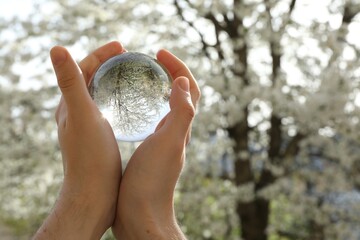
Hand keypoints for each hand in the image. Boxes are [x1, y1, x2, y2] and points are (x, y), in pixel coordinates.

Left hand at [34, 42, 123, 239]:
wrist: (94, 192)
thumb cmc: (90, 156)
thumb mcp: (82, 115)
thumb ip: (71, 82)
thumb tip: (56, 49)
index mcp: (69, 105)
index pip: (82, 69)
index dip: (101, 54)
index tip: (122, 46)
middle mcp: (75, 112)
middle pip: (90, 79)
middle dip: (107, 64)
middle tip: (128, 56)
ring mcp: (86, 124)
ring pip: (99, 94)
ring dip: (112, 80)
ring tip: (129, 74)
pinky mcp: (98, 135)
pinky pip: (107, 108)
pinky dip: (117, 98)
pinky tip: (129, 103)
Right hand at [112, 49, 200, 238]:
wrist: (141, 213)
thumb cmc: (153, 180)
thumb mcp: (168, 142)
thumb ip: (180, 113)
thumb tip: (183, 82)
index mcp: (181, 127)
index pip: (189, 89)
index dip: (179, 67)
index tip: (160, 53)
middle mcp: (176, 132)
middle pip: (181, 95)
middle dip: (171, 72)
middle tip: (152, 59)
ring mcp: (163, 141)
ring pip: (167, 107)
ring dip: (160, 88)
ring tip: (143, 76)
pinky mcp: (150, 149)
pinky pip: (153, 120)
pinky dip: (147, 105)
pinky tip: (132, 106)